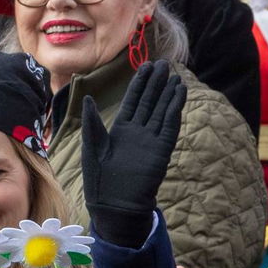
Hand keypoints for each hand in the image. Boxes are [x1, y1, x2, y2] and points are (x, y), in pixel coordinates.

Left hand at [82, 60, 185, 247]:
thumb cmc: (99, 178)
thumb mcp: (91, 145)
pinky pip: (170, 125)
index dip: (140, 84)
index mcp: (121, 129)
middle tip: (163, 64)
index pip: (134, 101)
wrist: (114, 203)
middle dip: (156, 83)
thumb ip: (92, 122)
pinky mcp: (162, 149)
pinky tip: (179, 94)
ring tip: (175, 76)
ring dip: (169, 93)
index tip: (146, 67)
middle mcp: (138, 132)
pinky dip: (175, 109)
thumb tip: (88, 99)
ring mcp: (152, 140)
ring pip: (162, 111)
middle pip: (150, 102)